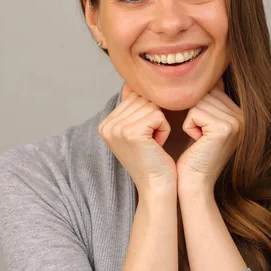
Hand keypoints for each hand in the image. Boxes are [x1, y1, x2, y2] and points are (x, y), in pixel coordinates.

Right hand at [97, 83, 176, 197]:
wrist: (157, 187)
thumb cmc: (152, 160)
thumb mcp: (136, 131)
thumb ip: (131, 107)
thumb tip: (129, 83)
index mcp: (105, 124)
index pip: (134, 97)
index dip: (147, 113)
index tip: (145, 137)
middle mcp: (107, 126)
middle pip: (142, 99)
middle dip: (154, 117)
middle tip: (151, 141)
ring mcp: (118, 129)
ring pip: (151, 106)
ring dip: (160, 123)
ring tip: (153, 143)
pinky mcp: (133, 132)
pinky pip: (158, 115)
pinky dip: (165, 129)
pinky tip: (158, 145)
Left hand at [176, 78, 242, 192]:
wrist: (194, 182)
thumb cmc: (195, 153)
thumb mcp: (206, 123)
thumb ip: (211, 100)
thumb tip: (209, 75)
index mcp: (242, 113)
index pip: (212, 90)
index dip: (198, 107)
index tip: (202, 130)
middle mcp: (243, 117)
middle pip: (205, 94)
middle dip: (194, 113)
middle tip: (200, 137)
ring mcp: (236, 122)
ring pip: (198, 102)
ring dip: (190, 120)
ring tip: (199, 140)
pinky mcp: (224, 128)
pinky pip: (194, 112)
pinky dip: (188, 126)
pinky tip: (197, 142)